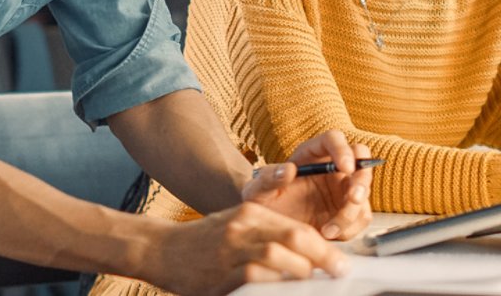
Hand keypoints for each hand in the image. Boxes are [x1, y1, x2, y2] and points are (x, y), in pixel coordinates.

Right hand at [145, 202, 347, 295]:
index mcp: (251, 212)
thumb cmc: (202, 242)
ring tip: (312, 286)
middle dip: (322, 258)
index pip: (298, 228)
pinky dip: (274, 287)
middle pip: (294, 238)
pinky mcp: (220, 272)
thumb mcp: (236, 227)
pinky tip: (283, 292)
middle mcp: (243, 226)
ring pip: (278, 257)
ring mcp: (231, 248)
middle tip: (338, 274)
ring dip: (301, 274)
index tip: (340, 263)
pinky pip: (254, 279)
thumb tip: (306, 259)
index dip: (323, 247)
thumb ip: (267, 237)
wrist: (160, 248)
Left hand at [242, 130, 372, 239]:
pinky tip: (328, 233)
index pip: (333, 139)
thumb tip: (288, 170)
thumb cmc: (262, 205)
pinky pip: (361, 217)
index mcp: (310, 154)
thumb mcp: (257, 191)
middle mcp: (330, 168)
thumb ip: (268, 178)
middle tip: (352, 197)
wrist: (267, 234)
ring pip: (363, 191)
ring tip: (329, 229)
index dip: (343, 150)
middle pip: (361, 159)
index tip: (344, 167)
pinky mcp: (347, 212)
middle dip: (361, 178)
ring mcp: (341, 190)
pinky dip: (349, 228)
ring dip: (353, 211)